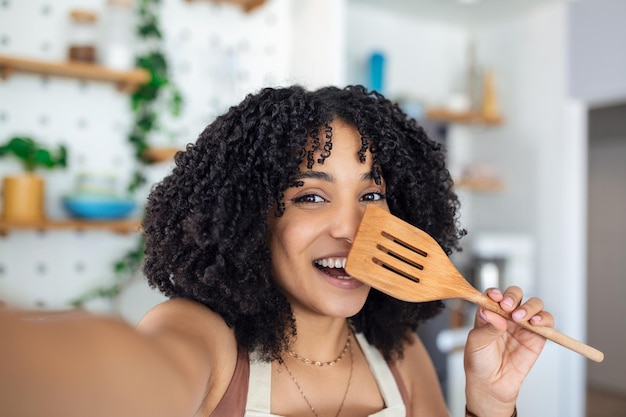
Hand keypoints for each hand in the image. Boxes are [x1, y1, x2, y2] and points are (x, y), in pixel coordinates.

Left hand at [463, 286, 553, 416]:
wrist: (491, 385)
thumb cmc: (479, 362)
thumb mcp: (476, 343)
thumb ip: (486, 327)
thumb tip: (491, 312)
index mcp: (489, 312)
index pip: (494, 295)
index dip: (495, 292)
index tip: (494, 296)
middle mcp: (506, 315)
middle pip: (515, 294)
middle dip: (512, 296)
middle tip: (507, 306)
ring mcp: (522, 325)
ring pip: (533, 304)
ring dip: (528, 306)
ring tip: (520, 317)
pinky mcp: (537, 336)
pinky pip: (546, 322)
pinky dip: (544, 318)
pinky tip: (535, 322)